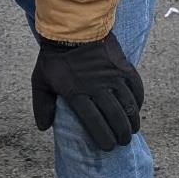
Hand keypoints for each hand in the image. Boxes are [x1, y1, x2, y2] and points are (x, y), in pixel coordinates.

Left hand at [32, 31, 143, 150]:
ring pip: (128, 105)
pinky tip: (137, 109)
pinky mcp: (122, 66)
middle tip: (122, 142)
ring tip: (131, 131)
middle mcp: (96, 86)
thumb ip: (42, 105)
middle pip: (115, 116)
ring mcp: (111, 76)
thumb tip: (44, 128)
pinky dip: (138, 100)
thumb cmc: (53, 58)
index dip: (103, 137)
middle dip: (120, 134)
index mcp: (76, 92)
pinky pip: (136, 87)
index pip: (94, 122)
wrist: (71, 30)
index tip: (107, 147)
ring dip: (132, 120)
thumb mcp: (40, 81)